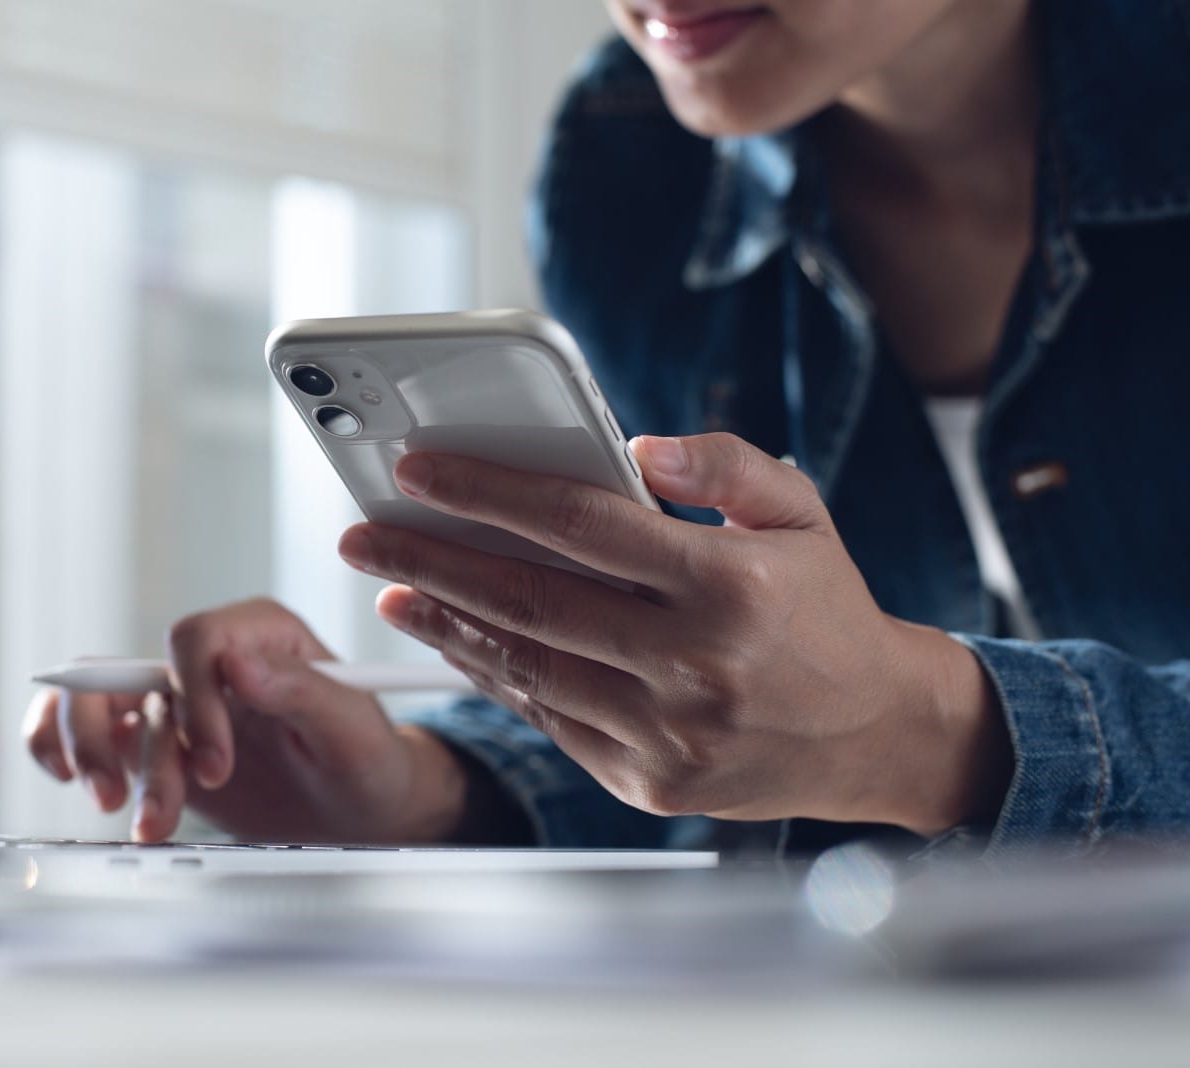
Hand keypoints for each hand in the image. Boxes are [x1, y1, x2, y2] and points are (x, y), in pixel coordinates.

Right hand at [22, 599, 469, 842]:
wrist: (360, 810)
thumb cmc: (365, 760)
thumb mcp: (351, 728)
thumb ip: (301, 690)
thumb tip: (238, 665)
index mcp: (261, 634)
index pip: (197, 640)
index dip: (194, 701)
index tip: (215, 765)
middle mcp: (211, 660)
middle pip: (127, 670)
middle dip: (119, 738)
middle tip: (139, 802)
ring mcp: (177, 701)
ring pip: (98, 705)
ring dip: (95, 758)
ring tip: (128, 816)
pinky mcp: (154, 742)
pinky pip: (87, 728)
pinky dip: (61, 750)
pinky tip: (74, 782)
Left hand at [336, 433, 1010, 835]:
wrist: (876, 735)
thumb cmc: (825, 610)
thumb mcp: (800, 513)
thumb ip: (726, 465)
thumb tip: (641, 447)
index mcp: (730, 586)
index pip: (583, 525)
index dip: (490, 492)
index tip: (420, 470)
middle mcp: (694, 665)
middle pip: (531, 600)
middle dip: (432, 561)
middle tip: (366, 535)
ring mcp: (667, 733)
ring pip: (528, 666)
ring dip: (448, 624)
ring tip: (393, 588)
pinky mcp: (649, 780)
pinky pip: (550, 718)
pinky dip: (495, 675)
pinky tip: (456, 638)